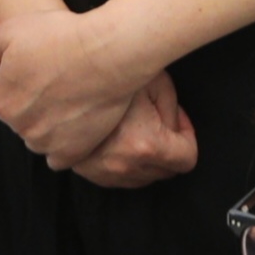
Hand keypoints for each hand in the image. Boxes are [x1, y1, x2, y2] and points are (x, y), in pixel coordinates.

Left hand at [0, 4, 151, 171]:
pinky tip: (76, 122)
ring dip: (50, 123)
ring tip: (72, 96)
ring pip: (40, 137)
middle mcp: (19, 127)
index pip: (3, 95)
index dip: (21, 79)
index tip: (40, 67)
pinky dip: (66, 144)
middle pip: (22, 117)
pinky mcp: (72, 152)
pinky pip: (60, 157)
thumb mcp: (8, 30)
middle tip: (58, 79)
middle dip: (35, 102)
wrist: (107, 53)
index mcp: (0, 101)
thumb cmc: (62, 38)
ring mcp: (46, 142)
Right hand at [68, 76, 196, 188]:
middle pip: (166, 172)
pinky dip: (126, 162)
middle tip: (156, 119)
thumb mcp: (156, 82)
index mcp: (146, 145)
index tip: (177, 121)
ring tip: (136, 126)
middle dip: (169, 148)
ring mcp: (103, 172)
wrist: (66, 79)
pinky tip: (119, 138)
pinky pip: (120, 178)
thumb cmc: (114, 75)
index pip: (187, 160)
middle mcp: (125, 165)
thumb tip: (174, 128)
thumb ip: (173, 111)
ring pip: (143, 178)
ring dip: (147, 158)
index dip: (188, 137)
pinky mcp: (87, 172)